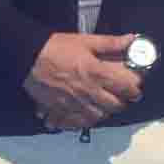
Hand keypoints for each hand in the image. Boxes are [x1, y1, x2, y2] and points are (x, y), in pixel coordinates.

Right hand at [25, 32, 142, 129]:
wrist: (28, 58)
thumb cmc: (56, 47)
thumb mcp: (85, 41)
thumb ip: (110, 43)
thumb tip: (131, 40)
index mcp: (96, 73)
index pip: (125, 88)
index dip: (134, 89)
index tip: (135, 87)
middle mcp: (88, 91)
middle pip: (115, 106)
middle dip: (122, 102)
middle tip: (121, 96)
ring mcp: (75, 103)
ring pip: (99, 117)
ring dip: (106, 112)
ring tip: (104, 104)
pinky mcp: (61, 110)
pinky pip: (79, 123)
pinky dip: (86, 120)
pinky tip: (87, 113)